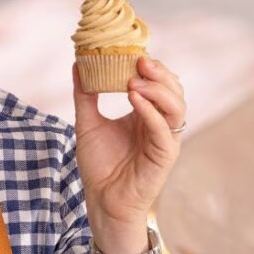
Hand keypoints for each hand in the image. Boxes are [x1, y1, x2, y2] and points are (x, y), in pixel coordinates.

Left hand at [71, 56, 185, 253]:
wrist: (102, 202)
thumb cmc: (99, 166)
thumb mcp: (88, 124)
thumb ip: (85, 95)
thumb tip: (77, 63)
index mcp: (147, 114)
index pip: (159, 82)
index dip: (151, 66)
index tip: (130, 51)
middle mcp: (161, 124)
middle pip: (174, 90)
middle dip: (159, 72)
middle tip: (139, 59)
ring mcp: (166, 139)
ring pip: (176, 107)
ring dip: (158, 89)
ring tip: (135, 80)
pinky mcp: (165, 156)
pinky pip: (164, 130)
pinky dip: (151, 111)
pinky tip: (135, 99)